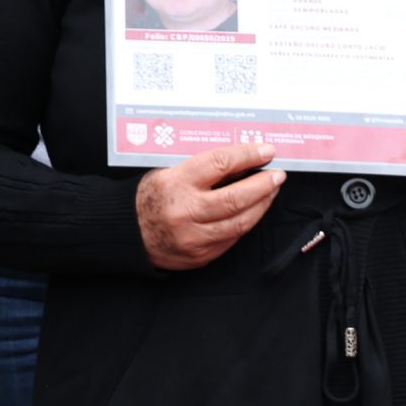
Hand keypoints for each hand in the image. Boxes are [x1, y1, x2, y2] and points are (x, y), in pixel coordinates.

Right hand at [136, 142, 285, 271]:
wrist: (127, 232)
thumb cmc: (149, 197)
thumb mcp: (167, 172)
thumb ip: (200, 168)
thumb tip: (239, 160)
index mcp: (176, 183)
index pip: (220, 163)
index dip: (247, 155)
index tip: (266, 150)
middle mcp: (186, 211)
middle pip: (236, 197)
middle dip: (263, 184)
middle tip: (278, 175)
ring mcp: (194, 236)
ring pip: (240, 221)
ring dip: (261, 205)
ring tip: (271, 192)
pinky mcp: (201, 255)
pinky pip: (232, 238)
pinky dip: (246, 223)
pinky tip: (253, 212)